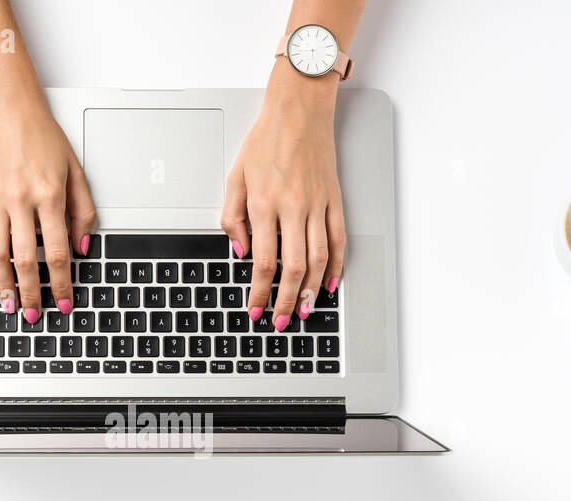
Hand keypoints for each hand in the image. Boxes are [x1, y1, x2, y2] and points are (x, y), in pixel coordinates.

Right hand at [0, 99, 95, 322]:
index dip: (61, 284)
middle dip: (32, 294)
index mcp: (49, 195)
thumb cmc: (42, 134)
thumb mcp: (75, 171)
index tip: (63, 302)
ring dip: (3, 285)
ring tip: (10, 305)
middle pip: (25, 261)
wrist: (7, 105)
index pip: (57, 253)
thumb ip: (83, 212)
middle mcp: (21, 200)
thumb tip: (83, 248)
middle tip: (35, 315)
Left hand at [221, 60, 345, 331]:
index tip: (255, 309)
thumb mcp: (234, 178)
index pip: (262, 261)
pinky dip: (337, 265)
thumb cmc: (265, 141)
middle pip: (294, 268)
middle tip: (281, 321)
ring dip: (312, 290)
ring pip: (319, 259)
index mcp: (264, 204)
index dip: (259, 291)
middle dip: (286, 301)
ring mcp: (317, 204)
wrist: (299, 110)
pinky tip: (331, 283)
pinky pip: (338, 239)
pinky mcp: (334, 199)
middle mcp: (293, 207)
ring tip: (305, 310)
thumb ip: (232, 219)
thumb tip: (238, 253)